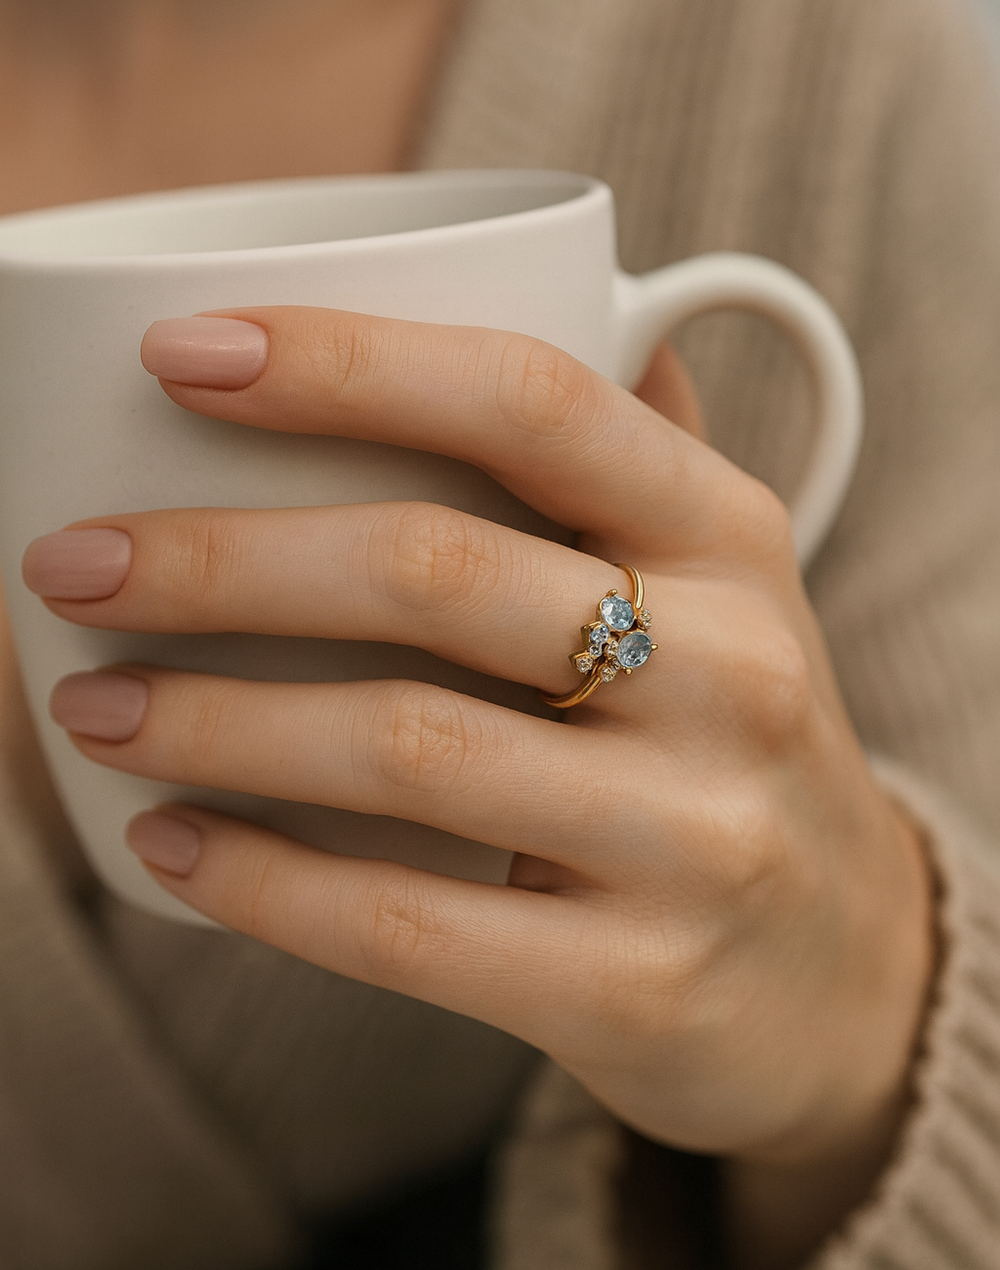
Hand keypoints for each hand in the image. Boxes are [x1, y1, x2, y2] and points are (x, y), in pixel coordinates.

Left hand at [24, 307, 931, 1269]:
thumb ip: (624, 440)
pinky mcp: (636, 983)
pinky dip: (260, 881)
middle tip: (70, 566)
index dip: (344, 362)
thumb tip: (513, 286)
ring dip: (210, 722)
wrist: (849, 965)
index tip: (175, 354)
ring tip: (88, 707)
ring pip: (405, 747)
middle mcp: (729, 667)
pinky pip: (410, 925)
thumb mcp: (718, 574)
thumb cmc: (729, 732)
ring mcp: (693, 833)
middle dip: (219, 562)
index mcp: (726, 531)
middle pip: (434, 570)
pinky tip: (165, 844)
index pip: (531, 397)